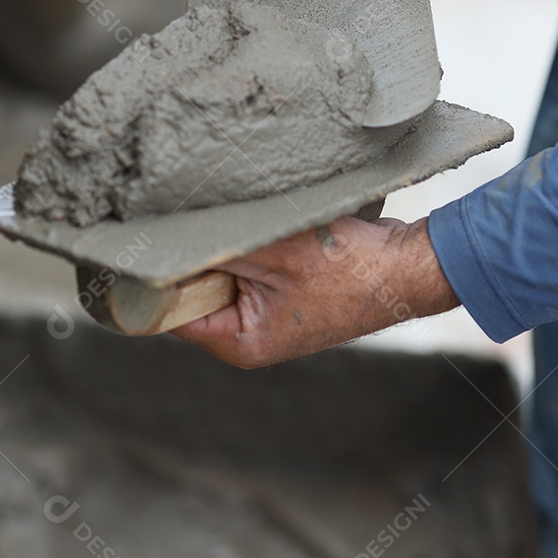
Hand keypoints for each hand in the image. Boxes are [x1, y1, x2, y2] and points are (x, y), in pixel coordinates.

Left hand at [171, 217, 458, 367]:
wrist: (408, 264)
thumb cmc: (351, 269)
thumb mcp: (276, 252)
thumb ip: (219, 248)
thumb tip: (168, 238)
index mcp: (239, 342)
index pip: (172, 310)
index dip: (157, 274)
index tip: (148, 236)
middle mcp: (247, 333)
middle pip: (195, 286)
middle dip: (198, 251)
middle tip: (196, 215)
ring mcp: (265, 310)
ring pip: (223, 267)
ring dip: (228, 241)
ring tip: (238, 218)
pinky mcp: (282, 286)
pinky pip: (248, 259)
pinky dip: (251, 240)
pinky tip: (262, 222)